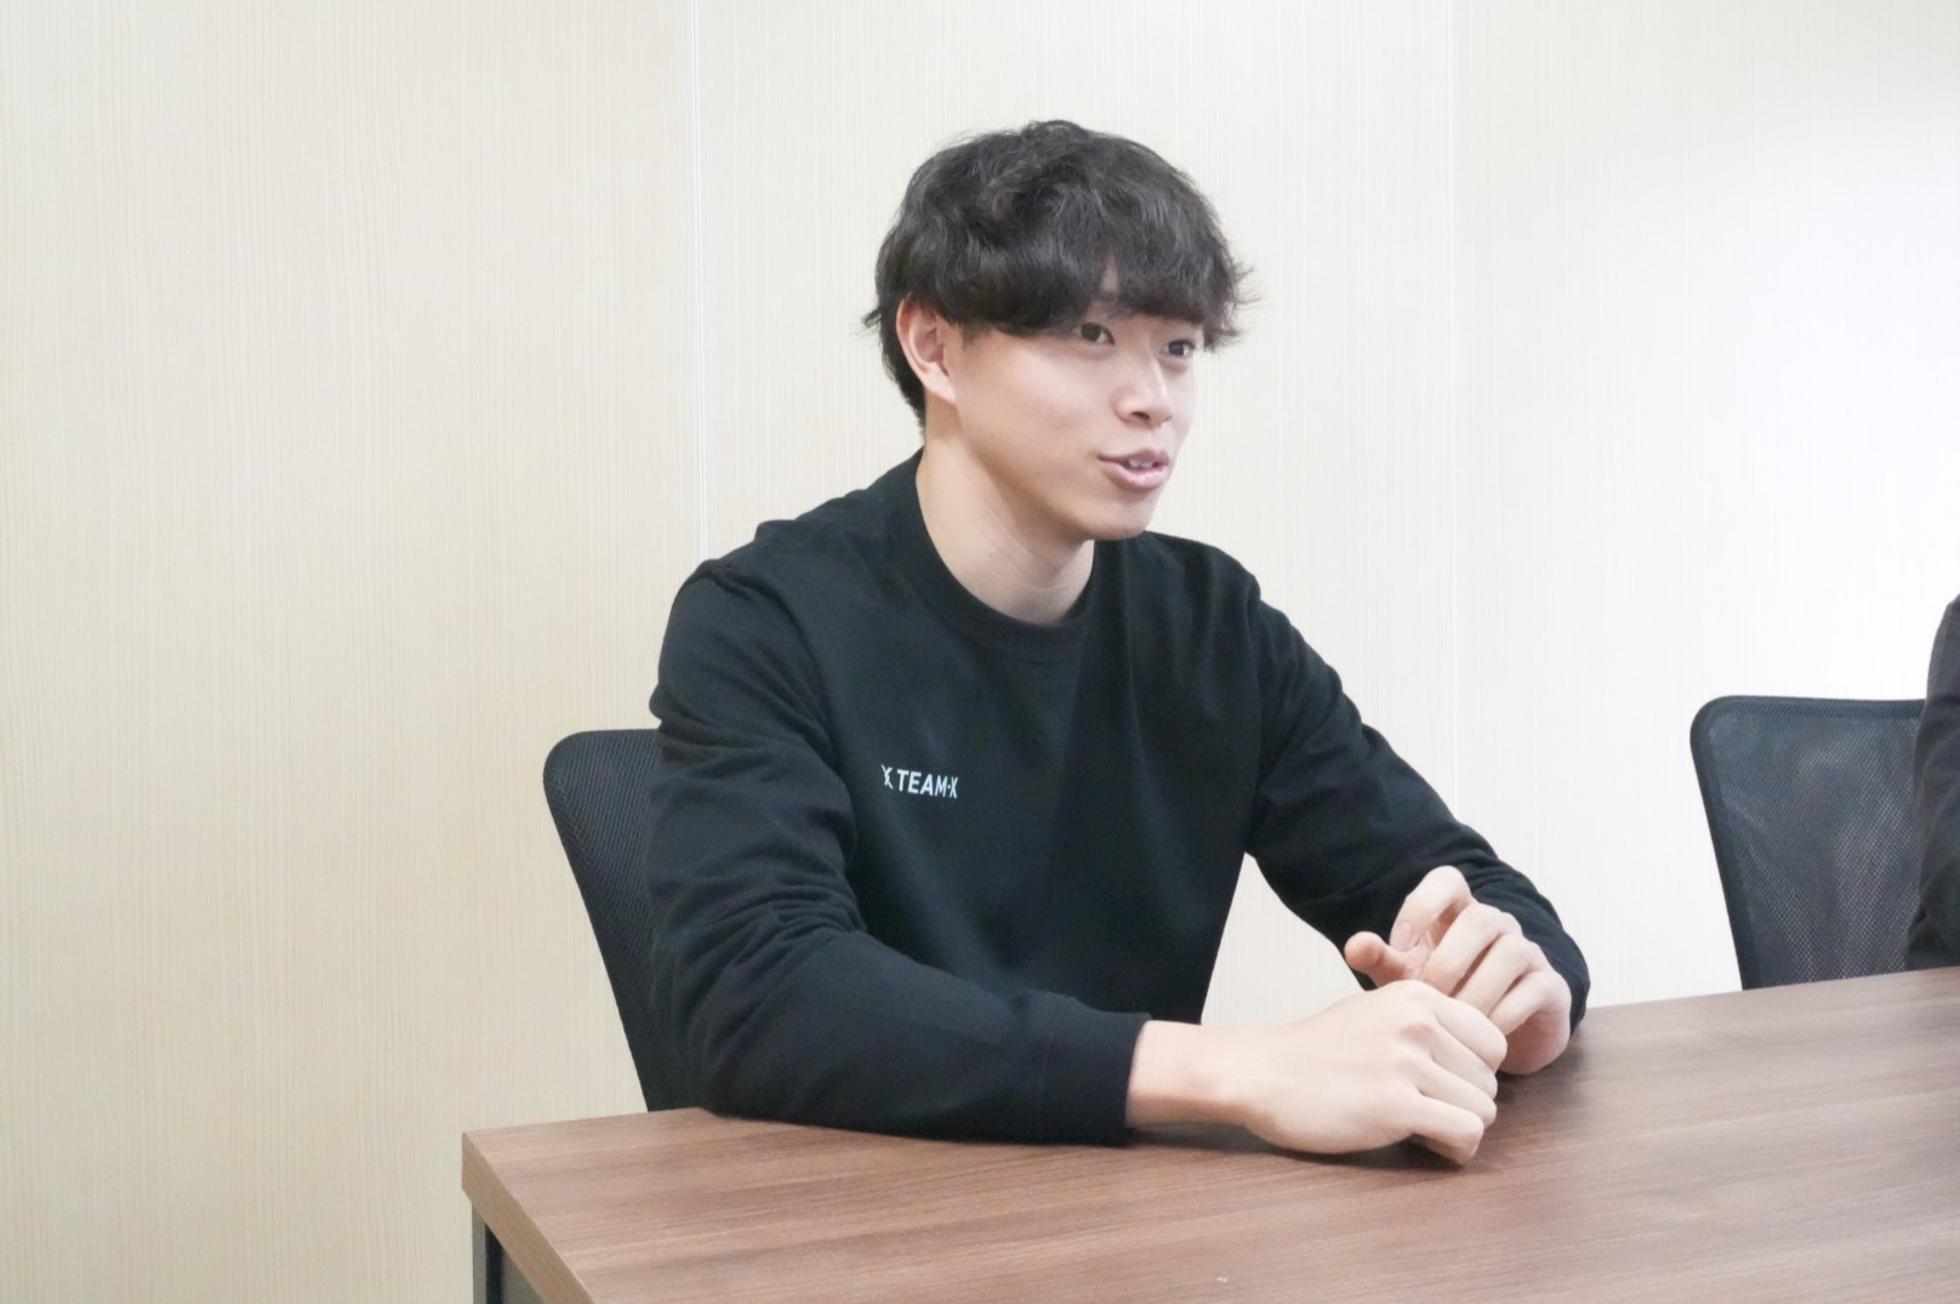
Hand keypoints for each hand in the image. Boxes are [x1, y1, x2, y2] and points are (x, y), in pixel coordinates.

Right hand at [1145, 981, 1506, 1163]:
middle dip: (1465, 1103)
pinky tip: (1423, 1142)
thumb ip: (1423, 1024)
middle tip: (1424, 1110)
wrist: (1260, 1072)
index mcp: (1416, 996)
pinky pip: (1466, 1133)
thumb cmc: (1313, 1050)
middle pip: (1490, 1080)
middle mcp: (1418, 1022)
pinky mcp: (1396, 1105)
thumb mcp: (1373, 1012)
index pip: (1493, 1041)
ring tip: (1420, 1127)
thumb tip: (1475, 1057)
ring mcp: (1407, 1062)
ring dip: (1458, 1129)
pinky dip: (1454, 1148)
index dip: (1473, 1072)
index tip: (1441, 1084)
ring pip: (1484, 1110)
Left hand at [1343, 865, 1572, 1075]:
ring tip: (1453, 1020)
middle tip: (1428, 996)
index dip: (1421, 905)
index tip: (1399, 946)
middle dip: (1449, 959)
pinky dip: (1505, 1012)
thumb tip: (1354, 946)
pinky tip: (1482, 1035)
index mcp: (1457, 912)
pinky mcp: (1551, 986)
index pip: (1447, 880)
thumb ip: (1381, 960)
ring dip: (1479, 987)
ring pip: (1512, 950)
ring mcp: (1528, 952)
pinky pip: (1534, 987)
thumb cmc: (1444, 997)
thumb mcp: (1407, 980)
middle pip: (1481, 917)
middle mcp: (1496, 924)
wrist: (1490, 1040)